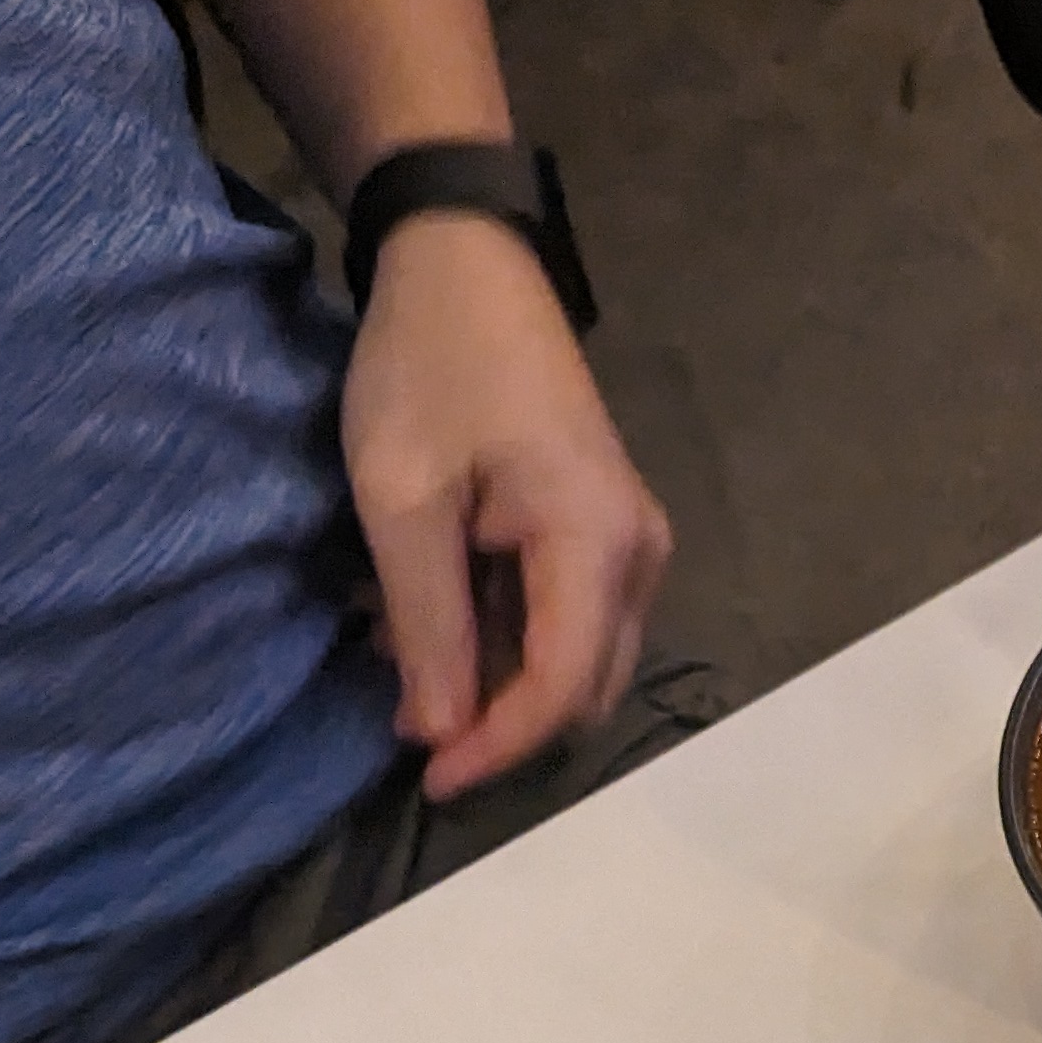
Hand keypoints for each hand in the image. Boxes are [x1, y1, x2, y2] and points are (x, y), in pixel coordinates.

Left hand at [342, 211, 671, 799]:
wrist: (463, 262)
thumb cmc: (428, 364)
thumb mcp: (403, 498)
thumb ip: (428, 624)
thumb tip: (438, 734)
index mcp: (596, 542)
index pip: (559, 689)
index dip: (495, 748)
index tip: (427, 780)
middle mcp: (637, 555)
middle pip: (583, 693)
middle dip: (503, 727)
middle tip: (412, 731)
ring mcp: (631, 543)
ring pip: (579, 666)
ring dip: (502, 686)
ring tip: (412, 663)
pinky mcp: (607, 532)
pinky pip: (569, 623)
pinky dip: (508, 644)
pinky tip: (440, 622)